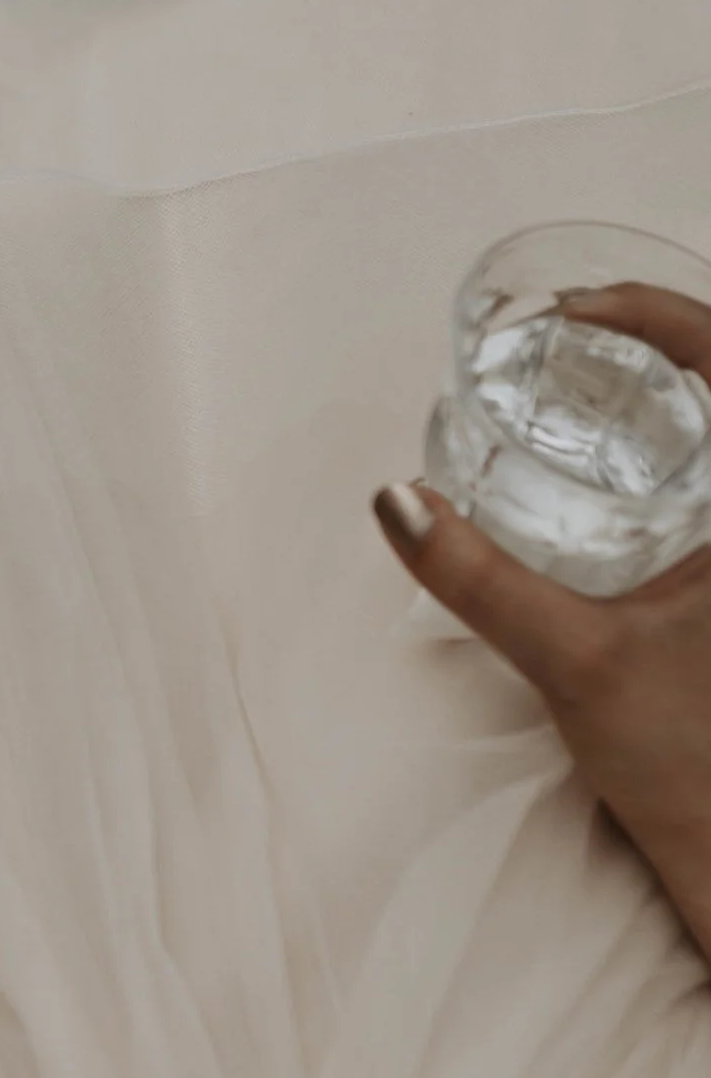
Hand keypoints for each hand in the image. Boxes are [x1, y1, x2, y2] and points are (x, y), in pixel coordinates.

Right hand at [376, 285, 710, 953]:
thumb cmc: (687, 767)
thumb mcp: (572, 659)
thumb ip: (477, 576)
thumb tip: (396, 499)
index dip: (654, 311)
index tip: (574, 310)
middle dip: (662, 336)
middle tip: (576, 333)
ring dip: (681, 389)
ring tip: (599, 378)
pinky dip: (694, 441)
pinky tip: (641, 462)